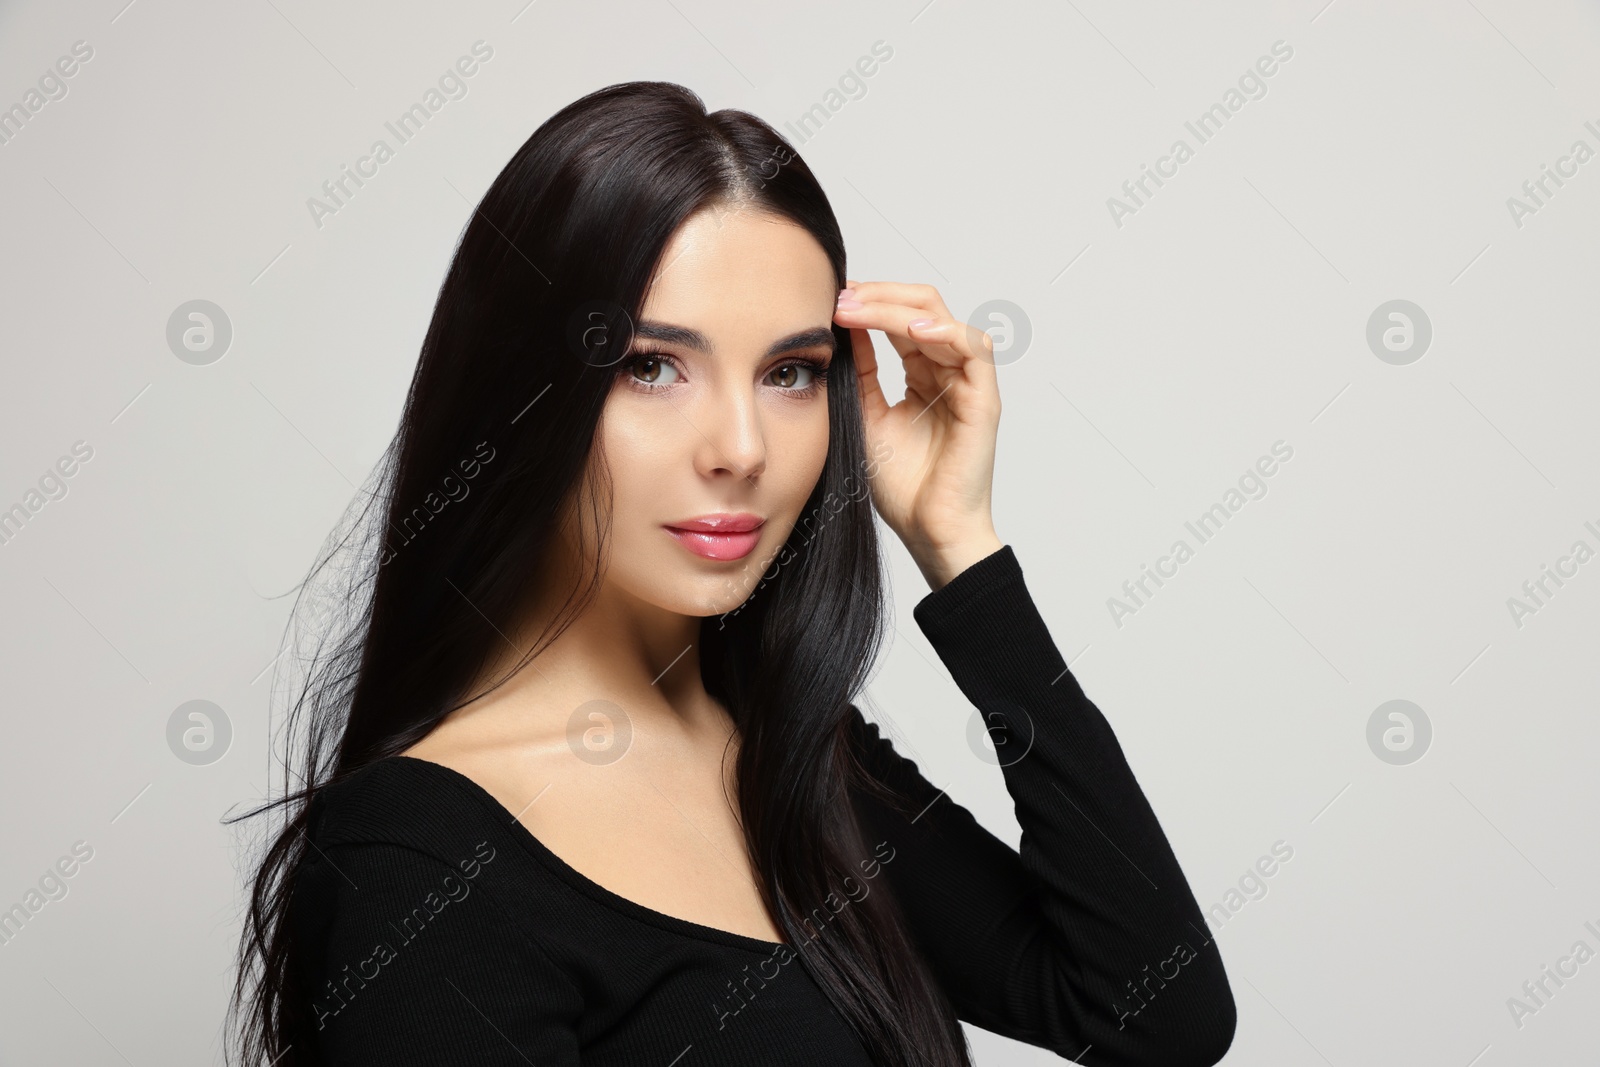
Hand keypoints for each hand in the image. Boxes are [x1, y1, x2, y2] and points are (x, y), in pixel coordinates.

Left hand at [834, 281, 1003, 589]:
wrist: (927, 531)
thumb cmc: (903, 487)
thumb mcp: (867, 416)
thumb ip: (861, 373)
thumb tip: (842, 329)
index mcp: (923, 375)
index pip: (899, 320)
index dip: (868, 303)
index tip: (829, 300)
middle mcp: (948, 373)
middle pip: (922, 307)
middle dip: (879, 296)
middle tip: (840, 298)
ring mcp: (968, 384)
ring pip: (942, 319)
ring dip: (899, 307)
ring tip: (860, 309)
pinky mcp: (983, 400)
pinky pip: (973, 349)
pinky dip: (944, 332)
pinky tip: (910, 331)